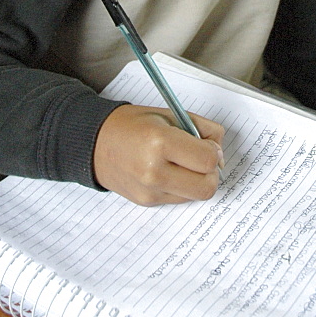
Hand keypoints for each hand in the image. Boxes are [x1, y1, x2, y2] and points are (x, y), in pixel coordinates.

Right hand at [93, 105, 224, 204]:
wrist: (96, 143)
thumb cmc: (133, 124)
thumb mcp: (169, 114)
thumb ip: (202, 128)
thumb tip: (220, 152)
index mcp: (160, 142)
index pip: (208, 160)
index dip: (214, 151)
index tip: (208, 144)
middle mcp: (154, 171)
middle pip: (206, 186)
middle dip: (211, 172)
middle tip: (201, 158)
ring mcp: (150, 190)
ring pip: (196, 196)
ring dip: (197, 181)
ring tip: (183, 164)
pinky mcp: (147, 202)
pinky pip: (180, 200)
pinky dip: (182, 187)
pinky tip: (170, 171)